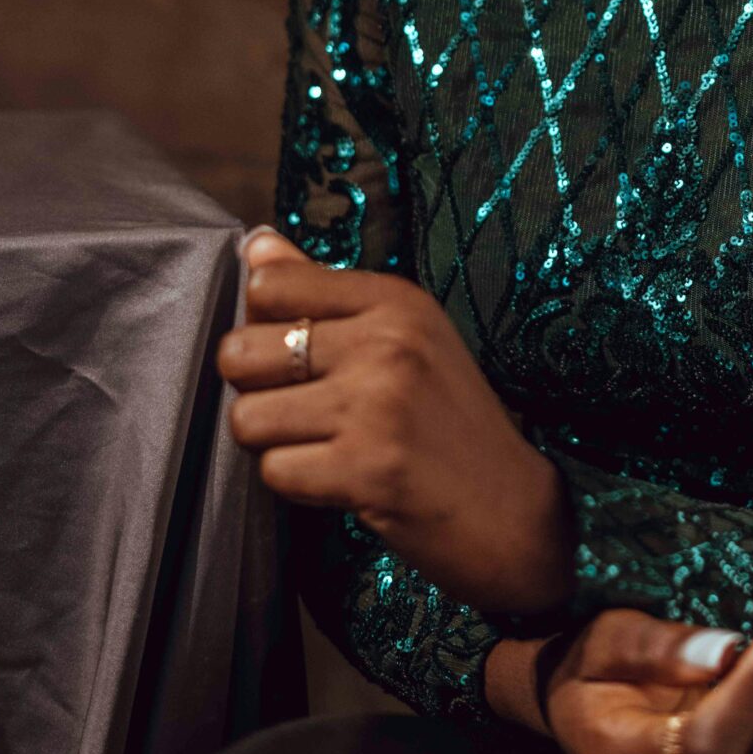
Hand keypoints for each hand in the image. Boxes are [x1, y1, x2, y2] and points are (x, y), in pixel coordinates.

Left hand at [218, 230, 572, 615]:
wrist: (511, 510)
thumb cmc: (451, 422)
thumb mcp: (406, 336)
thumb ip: (324, 289)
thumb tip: (256, 243)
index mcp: (396, 300)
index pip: (269, 285)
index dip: (261, 326)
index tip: (296, 354)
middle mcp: (387, 342)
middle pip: (241, 352)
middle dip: (256, 390)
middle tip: (302, 411)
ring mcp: (376, 405)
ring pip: (247, 418)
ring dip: (274, 443)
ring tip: (322, 446)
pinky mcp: (366, 467)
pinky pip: (274, 471)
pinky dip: (296, 484)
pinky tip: (338, 479)